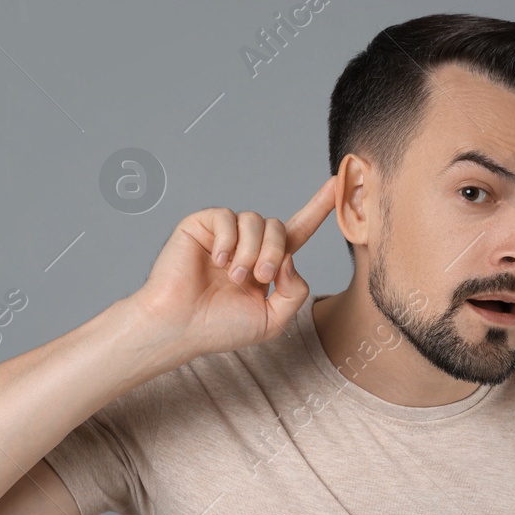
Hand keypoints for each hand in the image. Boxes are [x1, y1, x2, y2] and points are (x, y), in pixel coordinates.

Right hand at [129, 176, 338, 358]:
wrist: (179, 327)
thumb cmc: (218, 328)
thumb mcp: (272, 319)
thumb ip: (295, 291)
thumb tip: (291, 257)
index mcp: (265, 264)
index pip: (297, 232)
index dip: (317, 209)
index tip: (336, 185)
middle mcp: (246, 245)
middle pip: (279, 227)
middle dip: (275, 252)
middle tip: (260, 278)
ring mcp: (223, 234)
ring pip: (256, 221)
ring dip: (251, 251)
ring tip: (234, 277)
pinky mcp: (201, 225)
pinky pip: (227, 217)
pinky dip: (227, 241)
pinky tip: (217, 261)